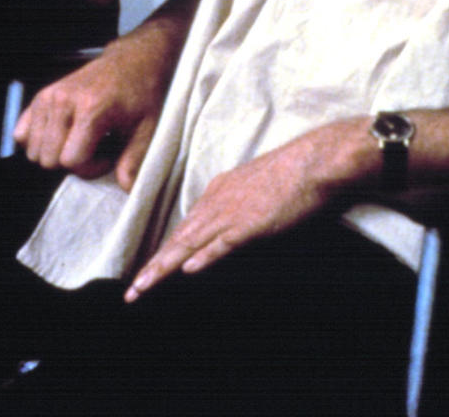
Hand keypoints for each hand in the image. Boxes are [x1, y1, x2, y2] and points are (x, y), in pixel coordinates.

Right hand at [13, 35, 172, 190]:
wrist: (132, 59)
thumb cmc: (142, 92)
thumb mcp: (148, 126)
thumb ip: (135, 158)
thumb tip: (127, 188)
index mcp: (92, 109)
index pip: (71, 160)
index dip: (91, 167)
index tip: (108, 155)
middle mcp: (65, 101)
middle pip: (49, 159)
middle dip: (72, 162)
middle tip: (94, 148)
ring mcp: (49, 97)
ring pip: (34, 151)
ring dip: (55, 153)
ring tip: (80, 139)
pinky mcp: (41, 96)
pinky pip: (21, 134)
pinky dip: (38, 141)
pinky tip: (61, 134)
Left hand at [124, 120, 371, 301]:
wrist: (316, 159)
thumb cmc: (294, 171)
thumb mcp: (257, 184)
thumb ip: (240, 202)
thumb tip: (232, 225)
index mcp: (220, 189)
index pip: (187, 226)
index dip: (167, 251)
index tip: (151, 269)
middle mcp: (219, 199)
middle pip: (180, 238)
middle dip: (154, 266)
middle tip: (133, 290)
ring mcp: (234, 210)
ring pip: (191, 243)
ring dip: (164, 268)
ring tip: (143, 288)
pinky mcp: (252, 221)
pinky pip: (222, 242)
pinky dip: (204, 257)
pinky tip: (188, 271)